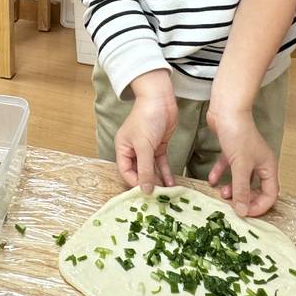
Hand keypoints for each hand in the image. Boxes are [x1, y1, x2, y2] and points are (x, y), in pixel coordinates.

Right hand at [115, 70, 177, 193]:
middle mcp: (133, 149)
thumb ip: (145, 169)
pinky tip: (172, 183)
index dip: (134, 183)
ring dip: (159, 180)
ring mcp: (146, 148)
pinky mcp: (159, 145)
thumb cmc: (146, 118)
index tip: (146, 193)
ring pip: (151, 168)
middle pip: (138, 171)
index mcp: (123, 148)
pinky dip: (166, 172)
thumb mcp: (144, 146)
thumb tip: (145, 190)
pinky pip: (161, 163)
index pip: (125, 171)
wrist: (160, 99)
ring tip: (167, 193)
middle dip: (148, 183)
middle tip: (158, 196)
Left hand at [205, 106, 278, 216]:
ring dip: (232, 188)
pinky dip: (221, 174)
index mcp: (268, 167)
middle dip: (244, 198)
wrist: (226, 109)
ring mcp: (245, 156)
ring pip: (241, 179)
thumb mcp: (241, 166)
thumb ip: (242, 190)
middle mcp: (259, 163)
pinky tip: (212, 179)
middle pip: (256, 188)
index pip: (270, 194)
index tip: (245, 213)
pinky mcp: (232, 150)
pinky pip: (228, 167)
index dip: (259, 206)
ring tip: (221, 193)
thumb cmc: (238, 134)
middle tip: (232, 204)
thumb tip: (243, 212)